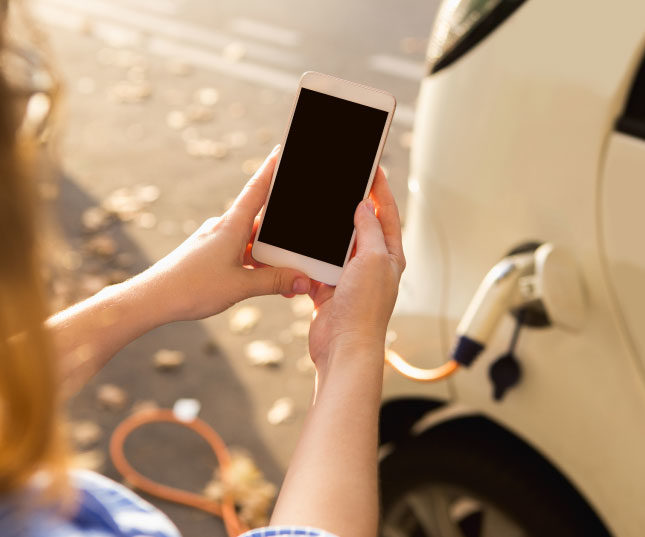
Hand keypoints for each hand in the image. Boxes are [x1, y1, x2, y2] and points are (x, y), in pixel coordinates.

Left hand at [135, 145, 310, 321]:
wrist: (154, 298)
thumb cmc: (192, 287)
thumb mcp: (241, 286)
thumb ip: (275, 282)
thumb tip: (303, 281)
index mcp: (232, 225)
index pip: (257, 189)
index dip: (271, 168)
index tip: (281, 150)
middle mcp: (224, 227)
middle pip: (261, 222)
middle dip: (281, 237)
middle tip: (298, 253)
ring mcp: (215, 240)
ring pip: (251, 241)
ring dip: (268, 257)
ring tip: (284, 279)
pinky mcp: (209, 254)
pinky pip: (239, 253)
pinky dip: (253, 264)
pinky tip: (260, 281)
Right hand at [308, 167, 404, 370]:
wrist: (344, 347)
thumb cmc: (365, 308)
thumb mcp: (373, 259)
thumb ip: (370, 230)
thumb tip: (365, 207)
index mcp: (389, 255)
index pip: (387, 214)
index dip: (381, 190)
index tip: (372, 168)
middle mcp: (371, 265)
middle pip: (361, 227)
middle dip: (351, 206)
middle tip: (341, 183)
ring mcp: (349, 277)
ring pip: (336, 245)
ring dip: (327, 231)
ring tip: (317, 210)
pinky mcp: (328, 289)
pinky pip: (317, 265)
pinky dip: (309, 256)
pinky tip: (301, 245)